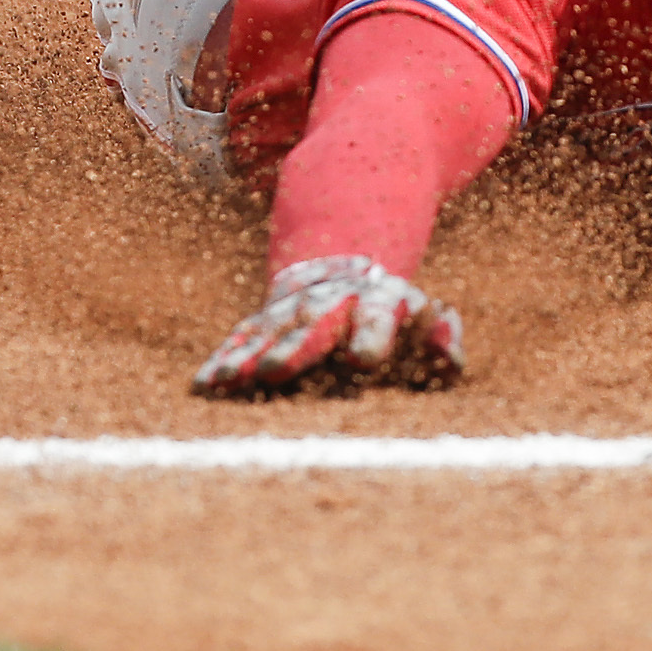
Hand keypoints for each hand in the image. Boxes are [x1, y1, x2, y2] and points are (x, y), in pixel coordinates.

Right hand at [191, 255, 464, 396]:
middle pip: (313, 326)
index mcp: (378, 303)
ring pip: (270, 331)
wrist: (349, 265)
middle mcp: (332, 302)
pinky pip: (240, 339)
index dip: (371, 337)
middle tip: (274, 372)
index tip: (364, 359)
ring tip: (228, 381)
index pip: (376, 319)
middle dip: (295, 350)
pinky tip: (204, 385)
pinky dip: (222, 359)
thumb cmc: (397, 315)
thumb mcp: (428, 321)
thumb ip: (442, 342)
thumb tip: (446, 360)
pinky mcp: (264, 320)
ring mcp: (294, 309)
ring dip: (247, 357)